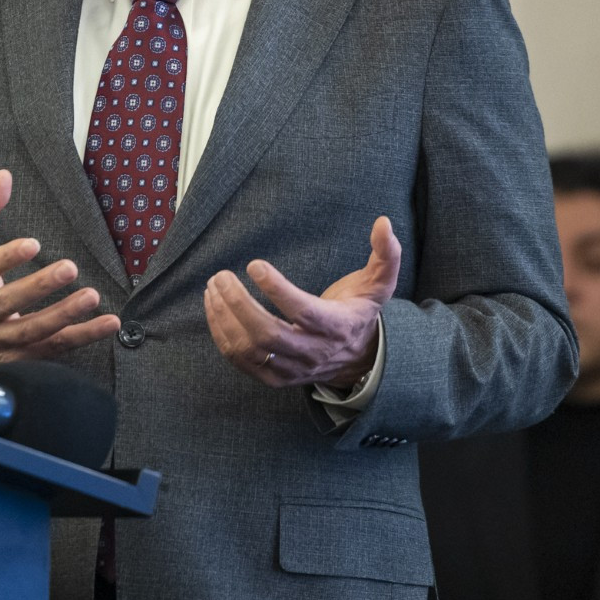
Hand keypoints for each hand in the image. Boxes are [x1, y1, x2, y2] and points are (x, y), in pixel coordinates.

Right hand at [0, 169, 120, 374]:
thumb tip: (4, 176)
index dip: (6, 258)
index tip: (32, 244)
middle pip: (9, 303)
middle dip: (39, 286)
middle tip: (70, 267)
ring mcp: (0, 338)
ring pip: (33, 330)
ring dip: (64, 315)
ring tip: (91, 296)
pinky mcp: (20, 356)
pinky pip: (54, 348)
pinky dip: (82, 337)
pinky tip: (108, 324)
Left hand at [204, 215, 400, 388]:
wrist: (357, 360)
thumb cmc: (358, 313)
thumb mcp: (378, 285)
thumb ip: (385, 255)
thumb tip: (383, 223)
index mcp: (336, 327)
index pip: (303, 312)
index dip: (276, 290)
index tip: (254, 264)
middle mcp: (312, 352)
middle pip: (268, 334)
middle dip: (239, 304)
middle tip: (221, 276)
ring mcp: (292, 368)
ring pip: (250, 350)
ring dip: (224, 318)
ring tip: (214, 287)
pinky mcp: (274, 377)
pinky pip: (241, 361)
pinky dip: (221, 335)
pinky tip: (214, 309)